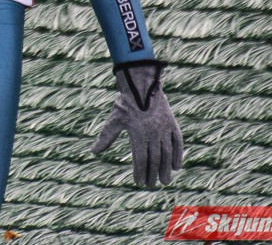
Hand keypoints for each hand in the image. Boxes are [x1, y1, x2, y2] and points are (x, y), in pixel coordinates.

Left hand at [91, 60, 183, 187]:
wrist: (142, 85)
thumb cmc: (126, 103)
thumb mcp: (115, 119)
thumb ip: (106, 137)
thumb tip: (93, 151)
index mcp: (138, 133)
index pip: (140, 159)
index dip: (140, 172)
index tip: (139, 182)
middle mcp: (152, 132)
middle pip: (154, 159)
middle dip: (152, 174)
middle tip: (151, 185)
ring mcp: (164, 128)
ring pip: (167, 153)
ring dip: (166, 169)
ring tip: (164, 181)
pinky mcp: (172, 123)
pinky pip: (177, 142)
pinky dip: (178, 155)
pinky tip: (176, 167)